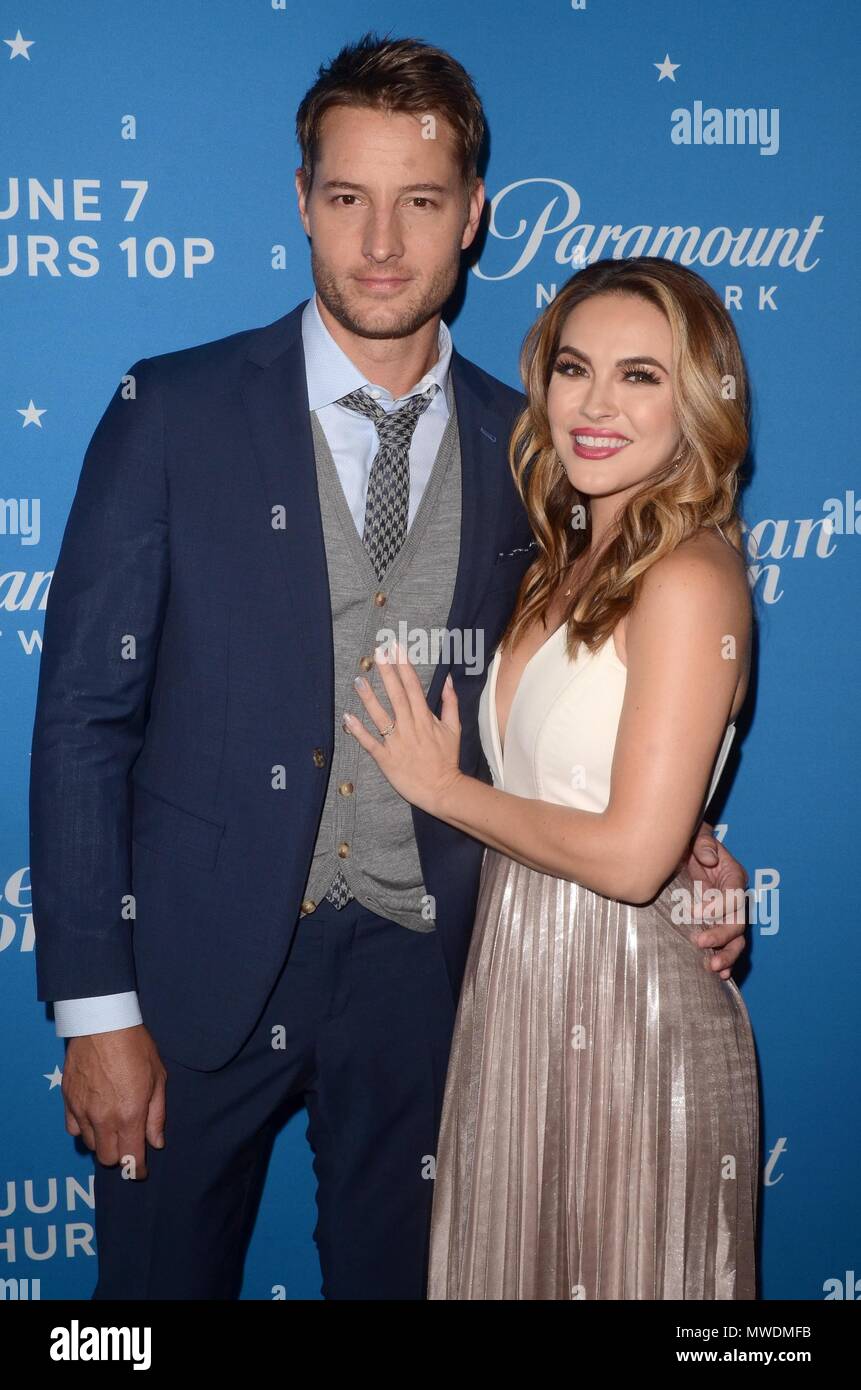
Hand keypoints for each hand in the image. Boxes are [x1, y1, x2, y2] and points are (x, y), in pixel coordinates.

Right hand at [63, 1024, 166, 1178]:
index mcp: (129, 1115)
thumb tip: (157, 1142)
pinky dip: (84, 1130)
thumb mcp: (158, 1078)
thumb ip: (156, 1115)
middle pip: (107, 1158)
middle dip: (120, 1157)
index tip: (141, 1171)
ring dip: (103, 1142)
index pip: (131, 1159)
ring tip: (113, 1127)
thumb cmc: (136, 1046)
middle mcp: (104, 1118)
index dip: (138, 1170)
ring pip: (90, 1145)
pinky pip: (73, 1129)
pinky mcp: (68, 1100)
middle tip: (128, 1145)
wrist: (103, 1023)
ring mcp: (82, 1110)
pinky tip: (94, 1118)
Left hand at [343, 640, 462, 814]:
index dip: (404, 666)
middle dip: (387, 672)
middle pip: (396, 695)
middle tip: (377, 653)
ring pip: (380, 716)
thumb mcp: (454, 729)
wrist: (442, 790)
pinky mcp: (386, 759)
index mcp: (425, 718)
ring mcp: (397, 743)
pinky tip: (347, 718)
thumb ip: (450, 703)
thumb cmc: (447, 759)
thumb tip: (448, 680)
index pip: (413, 687)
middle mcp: (409, 727)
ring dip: (369, 698)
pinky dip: (358, 732)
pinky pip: (370, 743)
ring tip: (358, 679)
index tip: (396, 648)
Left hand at [685, 822, 748, 978]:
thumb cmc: (688, 841)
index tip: (693, 912)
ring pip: (736, 940)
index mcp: (732, 876)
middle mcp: (733, 898)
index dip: (717, 907)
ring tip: (713, 968)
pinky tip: (718, 975)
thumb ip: (703, 843)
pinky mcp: (715, 924)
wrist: (678, 852)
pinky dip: (724, 960)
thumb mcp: (695, 835)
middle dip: (721, 936)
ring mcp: (725, 914)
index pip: (733, 897)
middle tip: (700, 943)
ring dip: (726, 955)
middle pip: (738, 923)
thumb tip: (709, 858)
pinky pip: (725, 945)